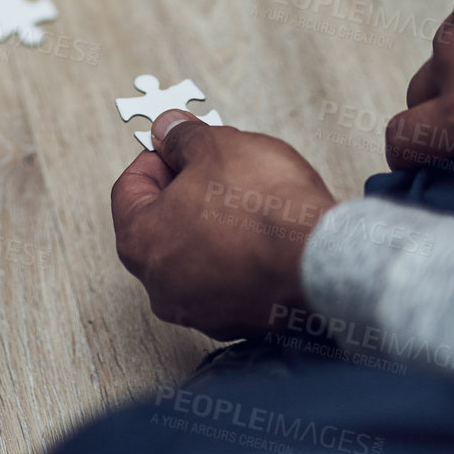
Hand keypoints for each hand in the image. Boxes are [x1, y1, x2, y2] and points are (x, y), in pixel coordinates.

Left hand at [112, 111, 335, 336]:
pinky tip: (264, 235)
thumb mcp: (217, 147)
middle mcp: (160, 286)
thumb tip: (170, 131)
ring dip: (211, 227)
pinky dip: (238, 258)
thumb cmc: (266, 211)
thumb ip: (183, 137)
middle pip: (160, 226)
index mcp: (140, 243)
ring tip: (246, 200)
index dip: (156, 158)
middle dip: (185, 193)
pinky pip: (228, 281)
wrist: (324, 262)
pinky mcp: (238, 322)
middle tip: (214, 169)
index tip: (178, 147)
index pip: (129, 190)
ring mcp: (199, 311)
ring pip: (194, 257)